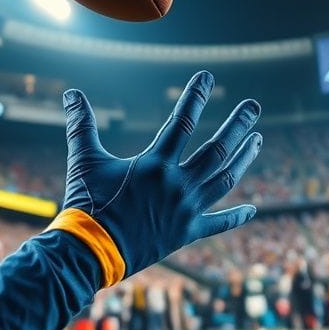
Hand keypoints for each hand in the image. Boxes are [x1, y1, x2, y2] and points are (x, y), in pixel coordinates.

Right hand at [61, 70, 261, 275]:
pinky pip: (218, 224)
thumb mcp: (83, 160)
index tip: (208, 76)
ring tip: (257, 141)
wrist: (90, 253)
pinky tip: (254, 208)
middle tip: (254, 107)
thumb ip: (81, 124)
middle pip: (217, 149)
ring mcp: (186, 210)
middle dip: (238, 125)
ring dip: (244, 159)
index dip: (195, 96)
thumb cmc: (86, 204)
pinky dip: (237, 216)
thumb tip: (71, 92)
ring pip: (225, 180)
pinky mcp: (186, 234)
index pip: (182, 121)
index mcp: (155, 164)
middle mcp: (177, 184)